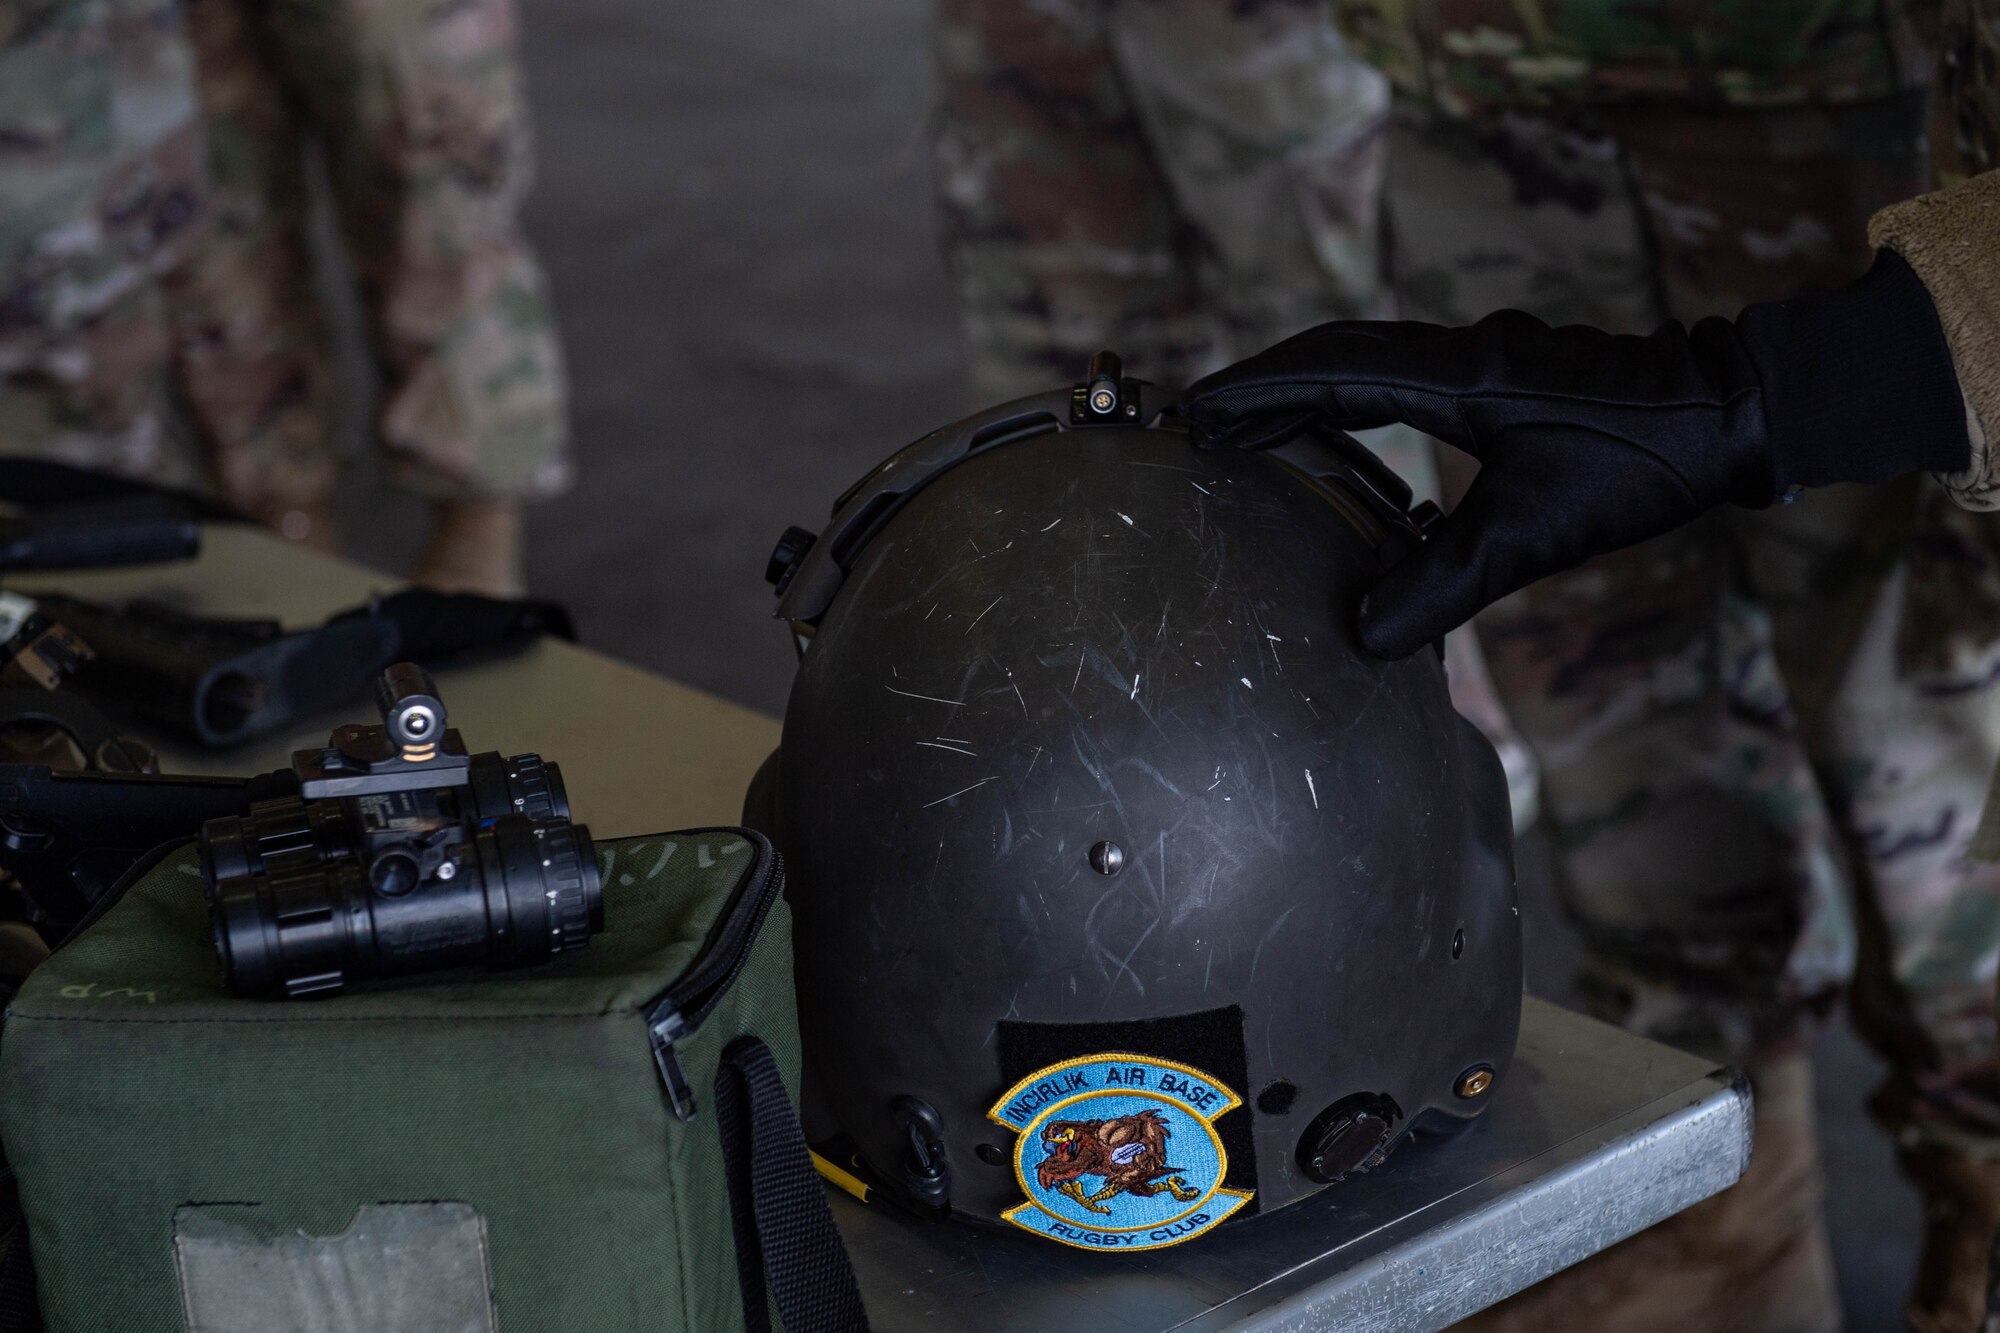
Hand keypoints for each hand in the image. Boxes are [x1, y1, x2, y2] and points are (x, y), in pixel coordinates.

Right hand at [1186, 251, 1965, 658]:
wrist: (1732, 413)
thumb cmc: (1640, 463)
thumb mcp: (1536, 534)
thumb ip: (1444, 584)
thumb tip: (1363, 637)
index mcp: (1459, 378)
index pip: (1331, 374)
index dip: (1257, 395)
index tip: (1198, 412)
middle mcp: (1464, 351)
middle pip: (1337, 352)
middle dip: (1266, 385)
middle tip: (1205, 420)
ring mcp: (1487, 353)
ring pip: (1370, 354)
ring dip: (1307, 385)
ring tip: (1256, 424)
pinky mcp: (1508, 368)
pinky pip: (1404, 368)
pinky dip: (1354, 392)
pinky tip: (1349, 430)